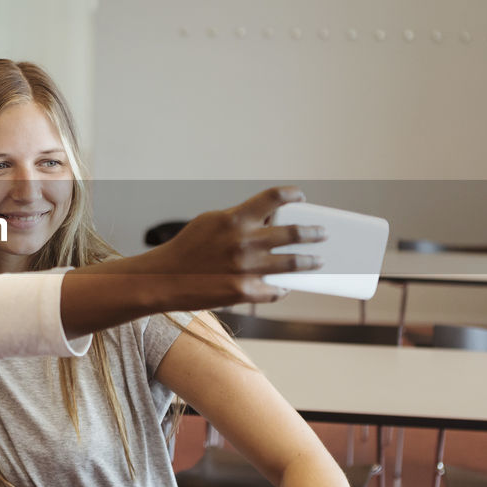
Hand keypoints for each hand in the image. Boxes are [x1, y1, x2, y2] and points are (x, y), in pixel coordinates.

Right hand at [144, 186, 325, 306]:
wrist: (164, 278)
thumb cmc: (188, 248)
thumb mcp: (211, 222)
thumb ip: (240, 219)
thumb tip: (269, 220)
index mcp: (235, 219)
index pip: (274, 198)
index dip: (292, 194)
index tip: (300, 197)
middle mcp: (244, 242)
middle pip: (293, 233)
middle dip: (313, 233)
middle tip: (322, 233)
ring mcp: (246, 268)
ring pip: (292, 264)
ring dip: (309, 261)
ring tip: (318, 260)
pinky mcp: (244, 292)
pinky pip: (275, 290)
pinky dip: (283, 288)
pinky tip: (286, 286)